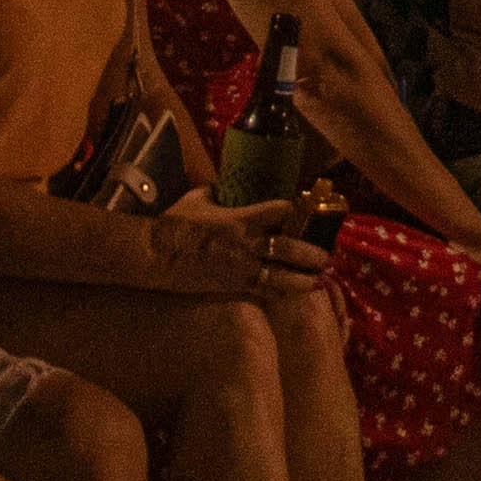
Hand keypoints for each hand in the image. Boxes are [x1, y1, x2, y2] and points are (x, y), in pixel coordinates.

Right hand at [145, 189, 330, 295]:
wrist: (156, 255)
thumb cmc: (175, 223)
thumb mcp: (198, 199)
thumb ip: (218, 193)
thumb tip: (225, 185)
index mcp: (242, 218)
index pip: (282, 211)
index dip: (297, 212)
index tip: (305, 213)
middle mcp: (248, 245)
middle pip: (292, 249)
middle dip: (312, 253)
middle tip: (324, 256)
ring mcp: (242, 269)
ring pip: (283, 278)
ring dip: (304, 280)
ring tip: (316, 281)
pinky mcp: (233, 288)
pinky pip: (264, 293)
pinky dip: (280, 294)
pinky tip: (290, 294)